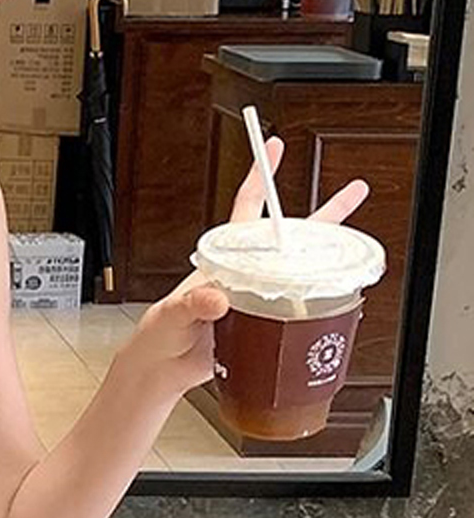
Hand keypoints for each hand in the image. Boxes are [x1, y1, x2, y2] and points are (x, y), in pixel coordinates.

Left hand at [118, 134, 370, 401]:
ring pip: (300, 272)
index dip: (259, 177)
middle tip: (354, 192)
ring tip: (359, 251)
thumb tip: (215, 297)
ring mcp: (257, 298)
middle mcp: (244, 273)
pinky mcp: (266, 326)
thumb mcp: (172, 314)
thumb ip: (192, 304)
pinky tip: (340, 304)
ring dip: (330, 261)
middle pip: (288, 237)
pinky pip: (299, 309)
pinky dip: (322, 305)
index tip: (273, 147)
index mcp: (221, 258)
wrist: (161, 371)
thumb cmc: (158, 336)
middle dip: (324, 215)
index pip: (244, 209)